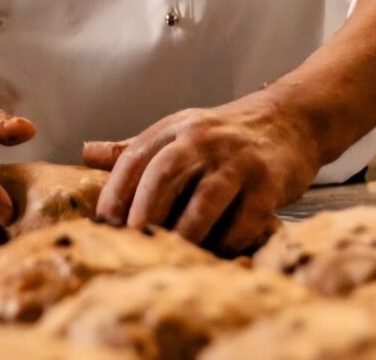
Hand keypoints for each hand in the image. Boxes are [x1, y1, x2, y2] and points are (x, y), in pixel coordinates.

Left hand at [82, 95, 317, 254]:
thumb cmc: (225, 134)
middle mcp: (204, 140)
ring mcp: (238, 161)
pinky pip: (244, 220)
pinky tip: (215, 255)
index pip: (135, 156)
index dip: (115, 190)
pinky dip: (227, 242)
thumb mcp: (179, 131)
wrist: (290, 119)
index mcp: (176, 128)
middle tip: (131, 244)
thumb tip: (85, 153)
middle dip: (143, 212)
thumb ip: (134, 147)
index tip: (103, 222)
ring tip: (170, 256)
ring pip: (204, 200)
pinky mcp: (269, 183)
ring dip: (184, 233)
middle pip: (164, 175)